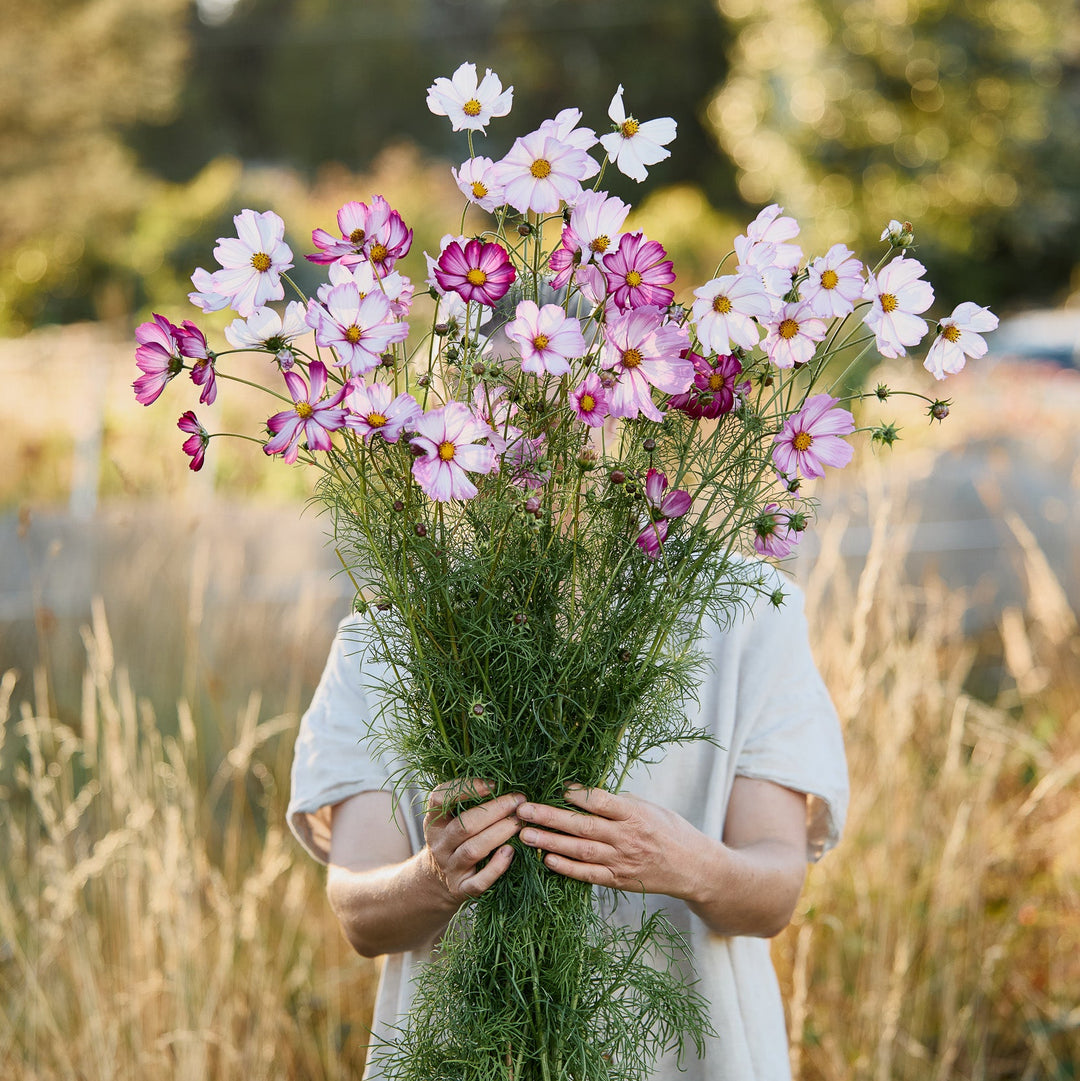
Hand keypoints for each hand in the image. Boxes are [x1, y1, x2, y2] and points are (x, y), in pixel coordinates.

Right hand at [422, 779, 525, 902]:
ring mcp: (449, 868)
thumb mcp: (450, 820)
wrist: (438, 881)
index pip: (439, 798)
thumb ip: (467, 802)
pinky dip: (497, 867)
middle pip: (464, 825)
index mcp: (434, 821)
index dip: (465, 788)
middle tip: (519, 801)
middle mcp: (439, 844)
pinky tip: (511, 852)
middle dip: (495, 810)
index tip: (493, 784)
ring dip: (499, 833)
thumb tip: (503, 780)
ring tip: (519, 822)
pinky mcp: (462, 889)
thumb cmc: (454, 841)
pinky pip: (479, 882)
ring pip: (473, 849)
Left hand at [515, 785, 707, 898]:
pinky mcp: (619, 880)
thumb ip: (619, 802)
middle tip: (523, 809)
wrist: (694, 868)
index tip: (555, 787)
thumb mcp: (649, 807)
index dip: (576, 795)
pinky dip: (566, 868)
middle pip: (582, 825)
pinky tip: (546, 859)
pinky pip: (588, 875)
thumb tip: (585, 791)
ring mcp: (621, 861)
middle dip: (550, 817)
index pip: (600, 801)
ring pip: (580, 850)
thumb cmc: (670, 831)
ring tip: (525, 834)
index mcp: (634, 814)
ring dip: (550, 842)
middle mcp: (626, 837)